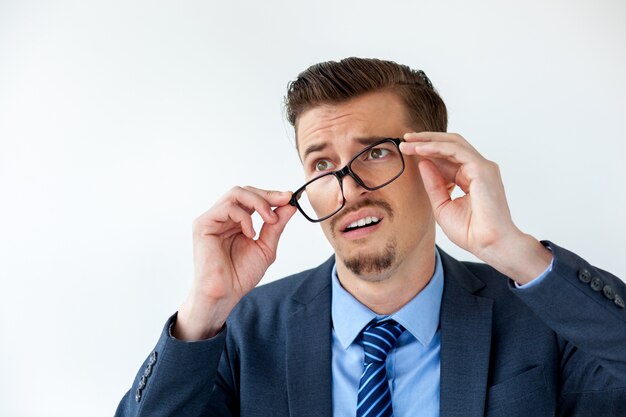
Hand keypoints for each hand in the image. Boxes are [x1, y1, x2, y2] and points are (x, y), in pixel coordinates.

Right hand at [174, 186, 295, 339]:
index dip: (271, 195)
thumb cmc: (241, 275)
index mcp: (236, 221)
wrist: (225, 294)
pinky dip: (244, 217)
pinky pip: (227, 208)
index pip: (252, 198)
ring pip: (236, 193)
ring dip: (259, 203)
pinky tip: (250, 234)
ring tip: (270, 219)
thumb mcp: (266, 246)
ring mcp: (212, 219)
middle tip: (284, 200)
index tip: (290, 197)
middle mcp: (223, 217)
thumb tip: (289, 205)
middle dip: (267, 194)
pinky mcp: (203, 224)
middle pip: (244, 191)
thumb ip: (276, 225)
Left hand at [400, 132, 551, 282]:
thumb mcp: (442, 205)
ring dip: (428, 141)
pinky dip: (436, 147)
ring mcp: (482, 167)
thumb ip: (434, 184)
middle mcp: (478, 169)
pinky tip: (419, 149)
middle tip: (404, 140)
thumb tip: (422, 163)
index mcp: (471, 178)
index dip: (427, 152)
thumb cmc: (471, 232)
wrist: (489, 244)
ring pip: (453, 143)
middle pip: (450, 145)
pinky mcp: (482, 168)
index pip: (447, 158)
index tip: (406, 151)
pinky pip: (455, 150)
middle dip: (426, 140)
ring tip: (408, 142)